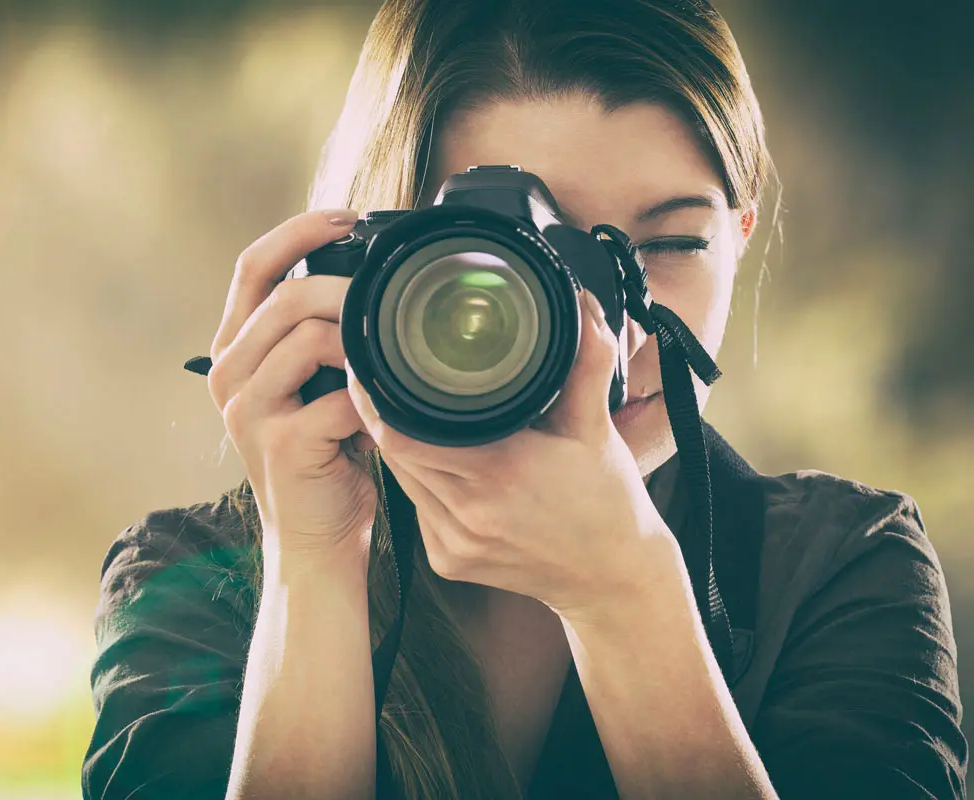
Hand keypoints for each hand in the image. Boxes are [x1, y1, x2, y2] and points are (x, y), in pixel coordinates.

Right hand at [207, 209, 377, 563]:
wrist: (316, 540)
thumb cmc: (325, 456)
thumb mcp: (312, 384)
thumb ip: (321, 336)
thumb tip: (369, 280)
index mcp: (235, 350)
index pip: (252, 266)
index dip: (298, 231)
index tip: (347, 217)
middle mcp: (229, 375)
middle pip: (284, 297)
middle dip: (345, 288)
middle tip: (388, 298)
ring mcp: (249, 411)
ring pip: (308, 338)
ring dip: (361, 342)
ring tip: (386, 361)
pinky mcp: (281, 445)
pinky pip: (338, 396)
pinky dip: (373, 396)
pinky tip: (386, 409)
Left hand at [347, 290, 677, 617]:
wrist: (612, 579)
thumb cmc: (607, 502)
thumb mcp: (596, 427)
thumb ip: (586, 361)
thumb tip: (582, 304)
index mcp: (499, 472)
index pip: (404, 434)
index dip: (378, 402)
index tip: (371, 369)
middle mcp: (468, 513)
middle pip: (395, 454)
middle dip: (386, 418)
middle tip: (382, 382)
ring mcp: (453, 544)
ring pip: (402, 481)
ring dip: (402, 449)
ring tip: (406, 416)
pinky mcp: (448, 563)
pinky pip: (417, 509)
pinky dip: (421, 481)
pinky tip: (438, 464)